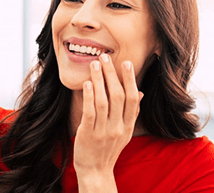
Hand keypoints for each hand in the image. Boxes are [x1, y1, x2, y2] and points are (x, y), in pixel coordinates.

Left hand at [73, 54, 142, 190]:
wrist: (96, 171)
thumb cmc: (109, 147)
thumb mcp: (125, 132)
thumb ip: (131, 113)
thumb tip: (139, 92)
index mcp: (128, 125)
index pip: (132, 99)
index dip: (130, 80)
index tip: (125, 63)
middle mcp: (118, 128)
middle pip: (118, 96)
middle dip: (112, 75)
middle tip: (105, 57)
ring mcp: (103, 132)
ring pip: (104, 102)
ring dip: (100, 81)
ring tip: (94, 64)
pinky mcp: (88, 134)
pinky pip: (90, 113)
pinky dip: (89, 97)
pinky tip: (87, 83)